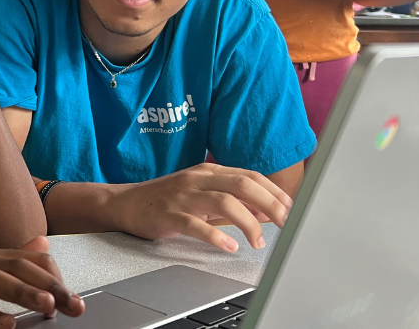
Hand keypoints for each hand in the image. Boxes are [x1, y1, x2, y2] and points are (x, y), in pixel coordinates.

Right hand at [0, 236, 85, 328]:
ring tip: (47, 305)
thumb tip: (44, 244)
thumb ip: (15, 257)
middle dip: (52, 285)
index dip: (57, 277)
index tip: (74, 299)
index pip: (34, 260)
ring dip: (22, 292)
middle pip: (20, 267)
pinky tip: (7, 324)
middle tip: (77, 305)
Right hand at [109, 163, 292, 252]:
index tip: (293, 209)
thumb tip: (265, 210)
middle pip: (242, 185)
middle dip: (270, 204)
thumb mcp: (201, 193)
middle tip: (286, 223)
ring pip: (223, 202)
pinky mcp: (168, 215)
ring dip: (247, 223)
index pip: (250, 176)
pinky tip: (229, 247)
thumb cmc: (165, 199)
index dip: (274, 191)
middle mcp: (197, 179)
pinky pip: (196, 224)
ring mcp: (182, 196)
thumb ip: (232, 199)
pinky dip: (216, 237)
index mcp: (208, 171)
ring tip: (258, 242)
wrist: (125, 203)